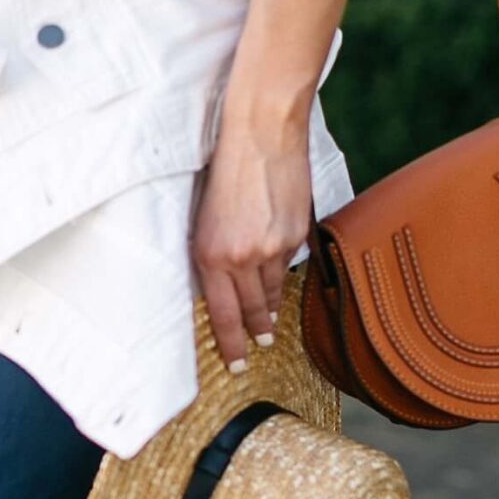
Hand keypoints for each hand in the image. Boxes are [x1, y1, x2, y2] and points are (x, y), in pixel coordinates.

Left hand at [192, 121, 311, 372]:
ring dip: (271, 307)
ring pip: (273, 290)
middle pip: (251, 310)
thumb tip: (223, 284)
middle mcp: (242, 258)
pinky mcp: (295, 234)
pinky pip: (289, 264)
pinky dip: (283, 271)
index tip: (237, 365)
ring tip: (270, 323)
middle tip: (259, 347)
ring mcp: (273, 248)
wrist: (260, 133)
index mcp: (211, 255)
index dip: (232, 344)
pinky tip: (280, 277)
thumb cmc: (224, 168)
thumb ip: (213, 254)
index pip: (222, 314)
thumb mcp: (203, 217)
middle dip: (255, 333)